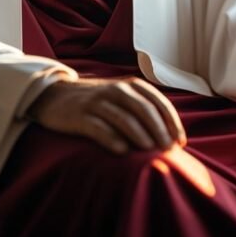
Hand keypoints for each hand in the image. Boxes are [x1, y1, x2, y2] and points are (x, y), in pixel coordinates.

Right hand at [28, 76, 186, 154]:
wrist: (56, 95)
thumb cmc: (98, 101)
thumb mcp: (122, 96)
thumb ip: (144, 107)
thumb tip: (171, 134)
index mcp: (131, 85)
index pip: (158, 102)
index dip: (172, 122)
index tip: (179, 142)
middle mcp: (116, 90)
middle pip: (144, 110)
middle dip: (159, 131)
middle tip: (167, 151)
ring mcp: (98, 101)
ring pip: (124, 118)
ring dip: (140, 135)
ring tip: (149, 152)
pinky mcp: (80, 115)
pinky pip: (99, 127)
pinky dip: (112, 139)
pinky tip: (122, 151)